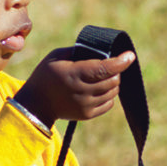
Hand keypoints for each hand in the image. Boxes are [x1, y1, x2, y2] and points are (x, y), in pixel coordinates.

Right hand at [13, 49, 135, 126]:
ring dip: (113, 83)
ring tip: (103, 77)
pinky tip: (98, 89)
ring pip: (113, 92)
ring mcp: (85, 105)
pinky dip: (108, 95)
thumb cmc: (47, 74)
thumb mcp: (57, 56)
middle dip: (116, 71)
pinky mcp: (87, 115)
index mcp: (74, 74)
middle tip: (109, 66)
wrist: (36, 103)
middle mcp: (81, 91)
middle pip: (113, 80)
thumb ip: (79, 52)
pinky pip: (109, 104)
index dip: (120, 62)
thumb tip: (101, 50)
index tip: (130, 55)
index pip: (104, 69)